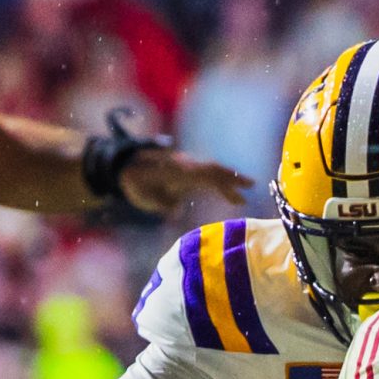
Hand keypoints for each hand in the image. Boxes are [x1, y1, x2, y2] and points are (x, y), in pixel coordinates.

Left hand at [115, 146, 250, 215]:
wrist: (126, 167)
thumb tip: (176, 212)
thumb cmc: (134, 182)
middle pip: (213, 169)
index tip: (233, 185)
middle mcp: (186, 166)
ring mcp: (188, 168)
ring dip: (229, 182)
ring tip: (244, 195)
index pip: (204, 173)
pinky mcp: (188, 174)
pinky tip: (233, 197)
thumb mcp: (143, 195)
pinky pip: (209, 177)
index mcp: (178, 170)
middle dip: (231, 177)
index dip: (220, 179)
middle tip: (251, 186)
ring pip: (213, 172)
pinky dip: (222, 185)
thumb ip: (160, 203)